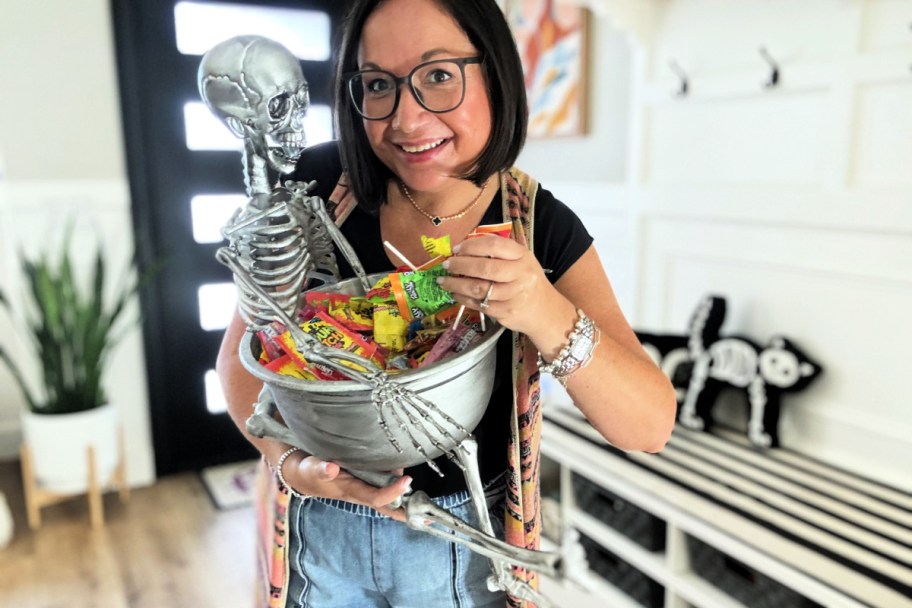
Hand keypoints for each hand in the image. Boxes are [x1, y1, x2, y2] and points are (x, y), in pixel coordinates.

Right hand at [283, 452, 411, 520]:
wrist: (304, 474)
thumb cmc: (310, 471)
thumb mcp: (312, 468)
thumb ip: (321, 468)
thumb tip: (331, 468)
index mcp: (351, 491)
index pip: (376, 497)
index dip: (392, 492)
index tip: (407, 480)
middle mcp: (361, 493)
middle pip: (388, 507)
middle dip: (407, 510)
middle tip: (428, 513)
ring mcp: (364, 489)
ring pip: (389, 497)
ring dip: (405, 495)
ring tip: (420, 488)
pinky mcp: (365, 482)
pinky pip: (384, 487)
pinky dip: (397, 486)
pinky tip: (408, 482)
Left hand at [440, 235, 554, 334]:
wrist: (544, 311)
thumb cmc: (525, 281)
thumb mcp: (519, 261)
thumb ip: (497, 253)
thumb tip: (463, 247)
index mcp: (522, 256)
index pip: (494, 246)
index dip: (472, 246)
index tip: (456, 249)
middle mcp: (521, 274)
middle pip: (485, 268)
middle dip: (460, 265)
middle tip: (446, 265)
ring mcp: (514, 295)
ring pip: (479, 288)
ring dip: (456, 284)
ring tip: (444, 281)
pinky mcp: (506, 312)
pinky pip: (479, 304)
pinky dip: (463, 298)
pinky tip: (455, 293)